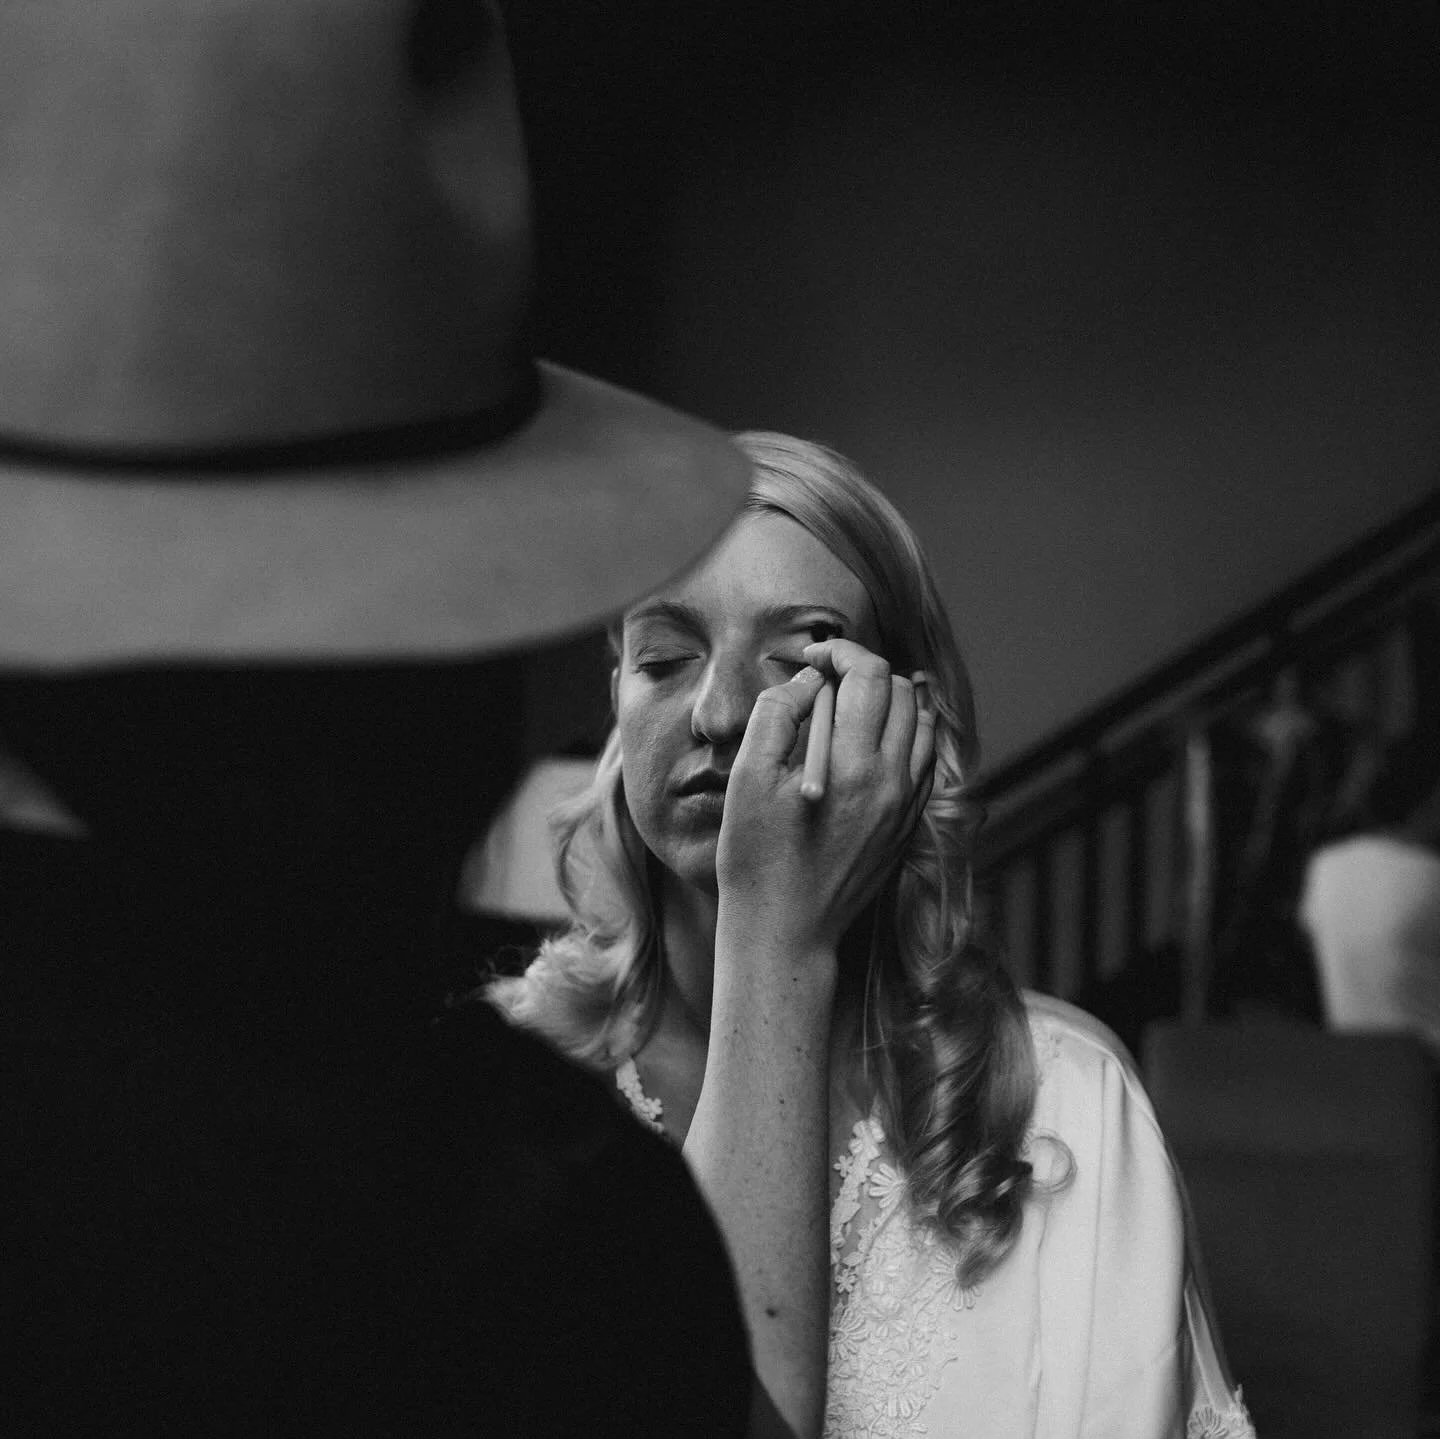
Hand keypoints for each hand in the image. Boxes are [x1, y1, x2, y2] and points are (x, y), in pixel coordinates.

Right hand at [715, 638, 935, 959]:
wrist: (785, 932)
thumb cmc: (756, 858)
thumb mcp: (748, 778)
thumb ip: (778, 714)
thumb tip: (808, 682)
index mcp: (852, 764)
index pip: (869, 674)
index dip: (840, 652)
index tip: (812, 657)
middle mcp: (891, 780)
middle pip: (900, 691)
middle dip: (861, 672)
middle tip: (822, 682)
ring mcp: (904, 805)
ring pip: (919, 723)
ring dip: (886, 702)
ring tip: (846, 708)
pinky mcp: (905, 826)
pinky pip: (922, 761)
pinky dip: (902, 736)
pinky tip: (866, 744)